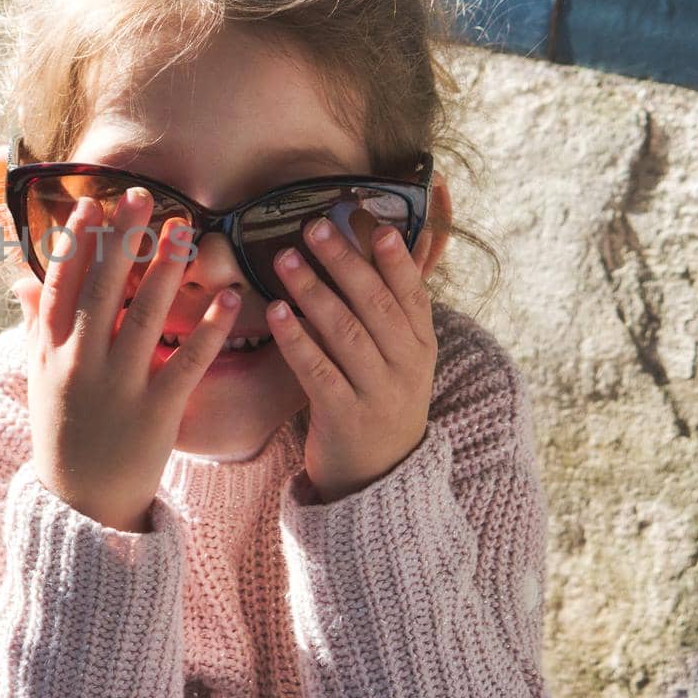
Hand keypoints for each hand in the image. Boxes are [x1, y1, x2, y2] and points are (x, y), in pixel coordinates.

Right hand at [12, 189, 239, 531]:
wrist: (81, 502)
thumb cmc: (61, 430)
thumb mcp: (38, 375)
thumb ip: (36, 324)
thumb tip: (21, 278)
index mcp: (51, 349)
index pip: (62, 283)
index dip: (77, 242)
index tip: (92, 204)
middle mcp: (81, 361)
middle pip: (104, 289)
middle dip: (123, 240)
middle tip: (143, 197)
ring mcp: (119, 386)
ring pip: (145, 317)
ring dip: (167, 271)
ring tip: (186, 231)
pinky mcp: (156, 412)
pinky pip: (186, 362)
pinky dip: (209, 330)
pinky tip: (230, 299)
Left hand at [266, 217, 437, 503]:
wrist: (377, 475)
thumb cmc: (378, 398)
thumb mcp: (397, 356)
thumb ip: (385, 308)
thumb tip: (369, 243)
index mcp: (420, 344)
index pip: (410, 293)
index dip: (394, 258)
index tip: (373, 223)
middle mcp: (406, 366)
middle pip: (376, 305)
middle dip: (345, 262)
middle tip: (314, 226)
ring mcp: (377, 393)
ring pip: (346, 334)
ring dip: (314, 292)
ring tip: (286, 258)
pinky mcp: (344, 417)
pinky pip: (318, 371)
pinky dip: (297, 339)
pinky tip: (277, 312)